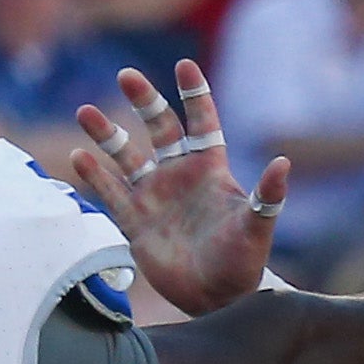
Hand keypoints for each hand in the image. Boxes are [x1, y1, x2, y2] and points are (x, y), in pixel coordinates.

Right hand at [68, 61, 284, 314]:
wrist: (218, 298)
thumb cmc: (244, 261)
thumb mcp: (257, 227)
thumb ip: (268, 196)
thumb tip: (284, 163)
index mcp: (210, 170)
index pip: (202, 123)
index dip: (194, 95)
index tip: (185, 65)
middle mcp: (179, 176)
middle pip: (159, 129)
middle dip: (144, 101)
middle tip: (127, 75)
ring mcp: (154, 196)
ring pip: (126, 156)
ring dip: (107, 134)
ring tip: (85, 111)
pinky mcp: (134, 220)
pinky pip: (110, 192)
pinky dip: (94, 176)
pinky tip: (79, 157)